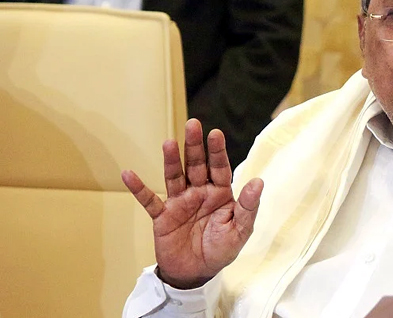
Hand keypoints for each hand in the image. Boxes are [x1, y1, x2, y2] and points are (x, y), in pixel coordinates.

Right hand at [121, 118, 263, 288]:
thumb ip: (247, 207)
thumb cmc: (221, 250)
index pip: (220, 168)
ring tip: (169, 142)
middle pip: (197, 165)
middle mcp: (199, 193)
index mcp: (220, 193)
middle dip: (195, 146)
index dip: (217, 151)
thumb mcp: (240, 231)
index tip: (215, 134)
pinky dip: (139, 188)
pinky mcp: (162, 216)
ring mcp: (179, 202)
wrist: (196, 274)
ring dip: (172, 160)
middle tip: (193, 124)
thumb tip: (258, 182)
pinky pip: (149, 200)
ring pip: (175, 176)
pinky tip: (128, 174)